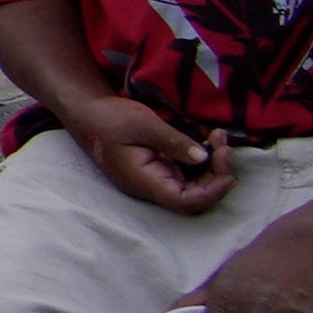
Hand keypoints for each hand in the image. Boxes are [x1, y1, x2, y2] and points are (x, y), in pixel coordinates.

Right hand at [56, 90, 238, 215]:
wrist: (85, 111)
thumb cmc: (109, 117)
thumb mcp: (143, 124)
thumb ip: (174, 142)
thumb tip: (204, 157)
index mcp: (143, 180)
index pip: (184, 202)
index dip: (211, 192)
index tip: (228, 171)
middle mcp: (149, 186)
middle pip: (193, 197)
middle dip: (216, 175)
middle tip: (224, 144)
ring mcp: (153, 178)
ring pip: (191, 185)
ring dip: (211, 167)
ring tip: (219, 138)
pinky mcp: (156, 168)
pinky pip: (184, 174)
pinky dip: (200, 161)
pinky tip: (208, 141)